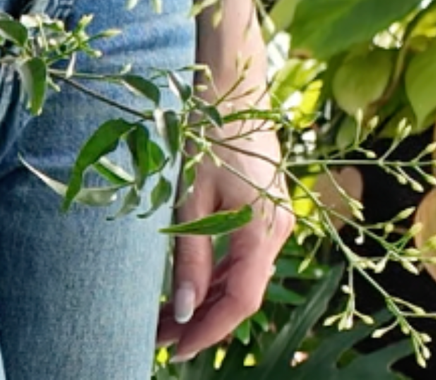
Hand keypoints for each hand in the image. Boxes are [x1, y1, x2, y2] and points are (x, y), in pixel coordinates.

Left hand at [157, 109, 293, 360]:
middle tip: (157, 337)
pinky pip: (244, 258)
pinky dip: (218, 276)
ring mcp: (275, 223)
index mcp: (263, 230)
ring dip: (207, 300)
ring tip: (165, 316)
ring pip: (243, 278)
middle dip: (201, 320)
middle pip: (242, 295)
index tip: (174, 350)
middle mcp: (277, 232)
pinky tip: (191, 285)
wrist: (233, 85)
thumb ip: (190, 254)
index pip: (240, 303)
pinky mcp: (266, 212)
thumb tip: (181, 311)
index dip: (208, 331)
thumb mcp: (190, 193)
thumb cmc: (206, 132)